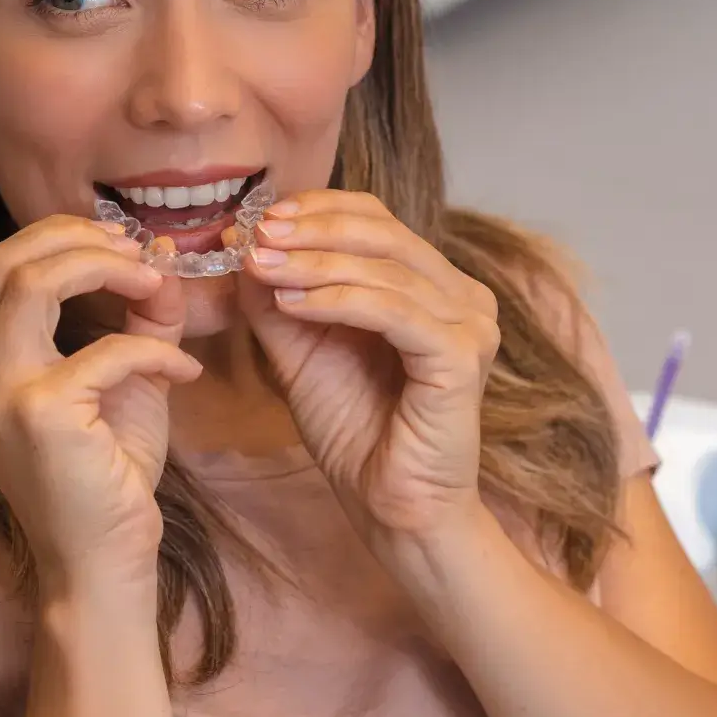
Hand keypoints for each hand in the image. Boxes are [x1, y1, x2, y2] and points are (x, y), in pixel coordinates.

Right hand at [0, 216, 198, 589]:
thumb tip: (161, 259)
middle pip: (6, 261)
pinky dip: (156, 349)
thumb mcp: (122, 385)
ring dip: (106, 268)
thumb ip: (137, 321)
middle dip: (78, 239)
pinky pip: (108, 350)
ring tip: (157, 283)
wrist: (101, 564)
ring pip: (35, 282)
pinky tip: (185, 371)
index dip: (60, 239)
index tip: (120, 245)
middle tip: (139, 251)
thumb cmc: (106, 481)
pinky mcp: (39, 415)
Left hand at [238, 190, 499, 547]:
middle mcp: (462, 297)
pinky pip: (394, 311)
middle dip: (312, 230)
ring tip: (262, 267)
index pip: (378, 220)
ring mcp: (470, 324)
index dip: (319, 210)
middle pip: (385, 232)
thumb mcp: (302, 353)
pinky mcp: (463, 357)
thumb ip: (278, 301)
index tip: (260, 220)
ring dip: (315, 263)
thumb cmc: (356, 433)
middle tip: (257, 235)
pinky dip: (338, 300)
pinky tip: (293, 304)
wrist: (390, 506)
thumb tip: (246, 246)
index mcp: (432, 286)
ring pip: (386, 269)